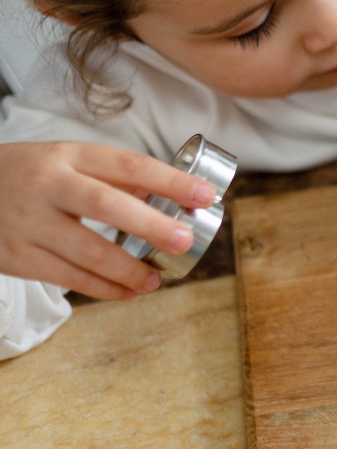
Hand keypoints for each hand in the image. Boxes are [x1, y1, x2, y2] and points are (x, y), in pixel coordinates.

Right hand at [0, 141, 216, 299]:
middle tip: (184, 240)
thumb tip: (170, 196)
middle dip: (150, 225)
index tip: (205, 195)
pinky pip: (67, 276)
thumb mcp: (67, 161)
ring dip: (129, 269)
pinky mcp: (17, 256)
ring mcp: (29, 222)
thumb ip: (114, 178)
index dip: (170, 181)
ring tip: (157, 279)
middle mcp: (48, 186)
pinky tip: (128, 292)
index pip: (127, 165)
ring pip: (87, 250)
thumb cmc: (30, 175)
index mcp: (68, 156)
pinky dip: (103, 288)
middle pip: (106, 205)